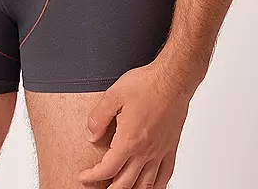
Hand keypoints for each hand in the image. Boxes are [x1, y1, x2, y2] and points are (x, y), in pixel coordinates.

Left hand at [77, 58, 193, 187]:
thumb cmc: (147, 84)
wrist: (173, 79)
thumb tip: (91, 136)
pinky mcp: (171, 149)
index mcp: (130, 140)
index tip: (84, 176)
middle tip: (98, 188)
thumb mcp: (114, 95)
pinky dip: (155, 187)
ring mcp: (160, 152)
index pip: (108, 169)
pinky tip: (148, 187)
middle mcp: (146, 151)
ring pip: (146, 186)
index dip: (93, 176)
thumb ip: (99, 118)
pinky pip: (165, 177)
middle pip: (125, 184)